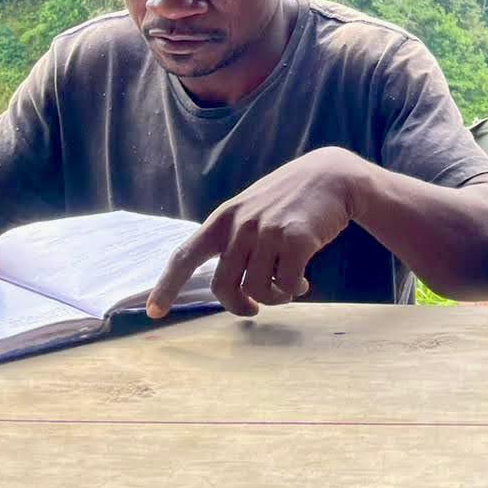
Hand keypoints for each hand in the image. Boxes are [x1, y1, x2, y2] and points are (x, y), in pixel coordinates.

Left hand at [146, 147, 360, 318]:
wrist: (334, 176)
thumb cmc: (292, 197)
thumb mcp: (253, 208)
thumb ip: (236, 236)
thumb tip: (227, 282)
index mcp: (224, 217)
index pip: (185, 255)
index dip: (167, 286)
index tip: (154, 311)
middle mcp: (241, 225)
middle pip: (223, 285)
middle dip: (237, 306)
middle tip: (253, 310)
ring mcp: (268, 231)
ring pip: (256, 289)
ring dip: (273, 298)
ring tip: (289, 289)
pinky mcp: (296, 239)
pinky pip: (286, 285)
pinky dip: (293, 291)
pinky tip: (303, 282)